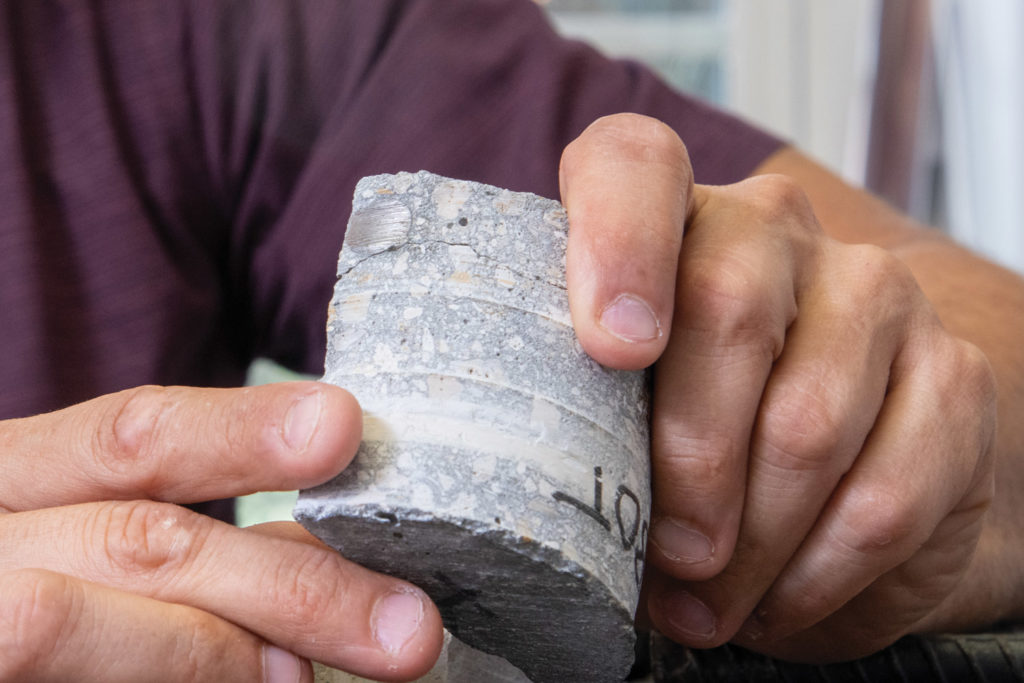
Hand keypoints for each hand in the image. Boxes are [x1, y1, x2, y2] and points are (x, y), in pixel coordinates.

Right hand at [0, 383, 443, 681]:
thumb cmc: (9, 563)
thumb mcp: (64, 526)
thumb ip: (166, 536)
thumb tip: (308, 551)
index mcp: (11, 475)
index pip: (128, 437)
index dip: (238, 430)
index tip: (344, 426)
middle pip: (140, 543)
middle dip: (285, 586)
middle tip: (406, 629)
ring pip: (71, 620)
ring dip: (216, 654)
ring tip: (302, 679)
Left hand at [560, 114, 996, 660]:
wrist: (835, 486)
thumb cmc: (692, 448)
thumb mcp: (615, 424)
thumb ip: (581, 426)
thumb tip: (549, 502)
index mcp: (668, 223)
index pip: (631, 166)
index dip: (616, 241)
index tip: (613, 350)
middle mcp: (772, 232)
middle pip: (727, 307)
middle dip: (687, 463)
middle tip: (667, 554)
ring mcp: (873, 293)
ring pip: (806, 421)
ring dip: (747, 542)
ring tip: (707, 598)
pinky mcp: (952, 374)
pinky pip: (882, 496)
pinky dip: (815, 574)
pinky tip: (778, 598)